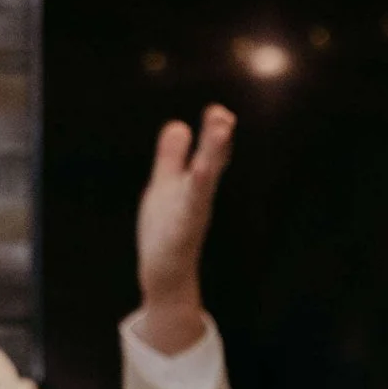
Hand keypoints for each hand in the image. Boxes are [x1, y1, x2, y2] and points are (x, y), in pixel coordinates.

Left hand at [133, 106, 234, 354]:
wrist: (166, 276)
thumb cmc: (166, 231)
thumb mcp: (165, 185)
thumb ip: (172, 156)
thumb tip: (179, 124)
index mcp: (193, 184)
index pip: (209, 152)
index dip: (214, 132)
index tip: (220, 112)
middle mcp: (197, 198)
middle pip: (210, 163)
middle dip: (215, 140)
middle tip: (223, 116)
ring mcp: (191, 215)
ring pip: (203, 182)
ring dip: (211, 158)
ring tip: (219, 133)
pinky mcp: (181, 233)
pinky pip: (189, 211)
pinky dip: (193, 193)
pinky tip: (198, 175)